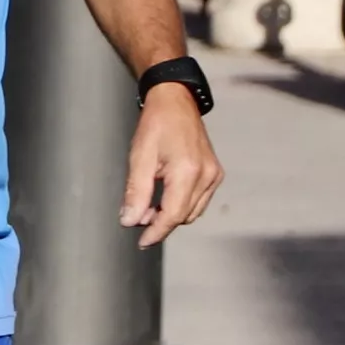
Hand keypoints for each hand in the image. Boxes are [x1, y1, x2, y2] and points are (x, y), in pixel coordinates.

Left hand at [121, 81, 224, 247]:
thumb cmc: (156, 124)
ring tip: (148, 205)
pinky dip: (181, 204)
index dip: (156, 232)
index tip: (141, 243)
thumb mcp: (139, 157)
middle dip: (160, 222)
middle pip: (184, 216)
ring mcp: (213, 174)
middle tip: (137, 215)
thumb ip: (136, 192)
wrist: (175, 100)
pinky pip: (199, 200)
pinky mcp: (215, 172)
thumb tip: (130, 221)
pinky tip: (164, 196)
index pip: (173, 215)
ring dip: (171, 215)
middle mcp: (206, 175)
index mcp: (188, 171)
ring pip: (192, 211)